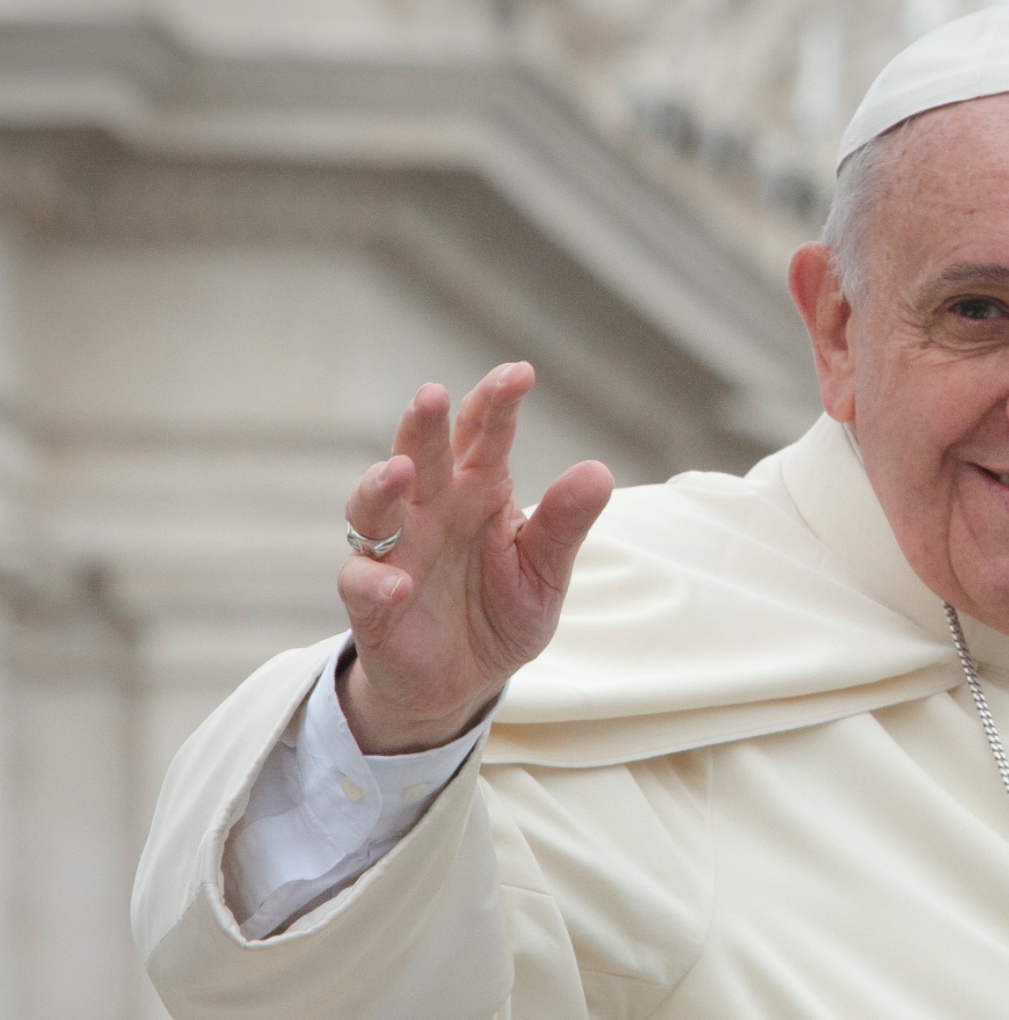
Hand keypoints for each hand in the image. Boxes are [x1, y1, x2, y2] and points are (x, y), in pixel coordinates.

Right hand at [336, 362, 614, 753]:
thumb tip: (598, 472)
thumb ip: (564, 525)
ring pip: (374, 507)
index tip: (519, 373)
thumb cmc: (503, 612)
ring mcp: (396, 552)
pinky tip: (401, 584)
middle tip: (432, 394)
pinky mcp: (372, 602)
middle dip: (424, 425)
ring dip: (381, 486)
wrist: (466, 682)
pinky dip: (377, 581)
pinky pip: (363, 583)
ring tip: (399, 471)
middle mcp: (431, 511)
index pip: (483, 436)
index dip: (495, 403)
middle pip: (422, 455)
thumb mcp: (545, 572)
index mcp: (478, 492)